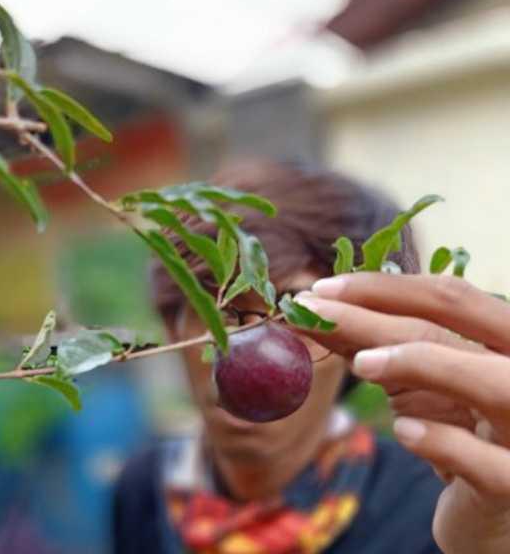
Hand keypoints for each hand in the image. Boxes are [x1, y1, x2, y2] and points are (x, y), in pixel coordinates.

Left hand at [295, 273, 509, 553]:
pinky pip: (489, 464)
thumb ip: (379, 346)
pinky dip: (445, 442)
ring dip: (425, 365)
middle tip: (311, 312)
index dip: (385, 287)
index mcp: (508, 344)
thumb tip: (314, 310)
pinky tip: (402, 431)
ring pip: (498, 386)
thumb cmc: (459, 433)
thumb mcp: (420, 383)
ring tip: (360, 363)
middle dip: (376, 314)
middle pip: (458, 329)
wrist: (494, 513)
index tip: (320, 289)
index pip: (454, 298)